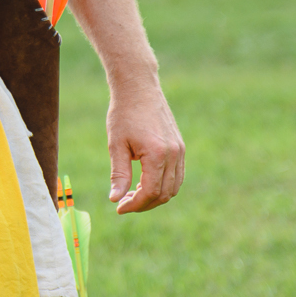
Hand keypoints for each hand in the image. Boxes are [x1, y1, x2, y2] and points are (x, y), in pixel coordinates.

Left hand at [105, 85, 184, 212]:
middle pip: (165, 194)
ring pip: (174, 187)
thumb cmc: (123, 114)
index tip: (119, 208)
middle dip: (144, 204)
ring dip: (155, 196)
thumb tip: (115, 199)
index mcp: (158, 154)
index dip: (135, 205)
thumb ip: (118, 174)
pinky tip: (144, 182)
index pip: (151, 192)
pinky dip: (164, 185)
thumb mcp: (116, 145)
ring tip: (133, 194)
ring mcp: (180, 150)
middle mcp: (174, 154)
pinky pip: (178, 175)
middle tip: (124, 203)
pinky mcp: (180, 147)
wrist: (138, 89)